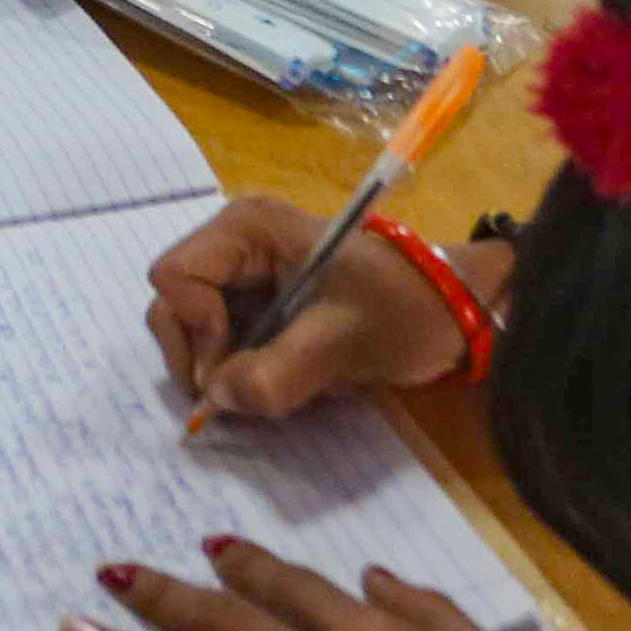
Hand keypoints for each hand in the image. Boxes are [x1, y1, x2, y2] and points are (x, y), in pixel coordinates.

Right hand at [147, 199, 484, 424]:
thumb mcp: (345, 340)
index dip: (196, 329)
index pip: (173, 278)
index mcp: (248, 229)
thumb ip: (277, 372)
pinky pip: (223, 348)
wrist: (457, 313)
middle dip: (203, 358)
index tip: (239, 363)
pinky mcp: (259, 309)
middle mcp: (234, 246)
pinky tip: (284, 380)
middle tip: (247, 392)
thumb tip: (216, 401)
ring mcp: (245, 279)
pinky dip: (242, 375)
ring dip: (225, 373)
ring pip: (194, 335)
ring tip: (276, 387)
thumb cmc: (405, 309)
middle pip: (172, 307)